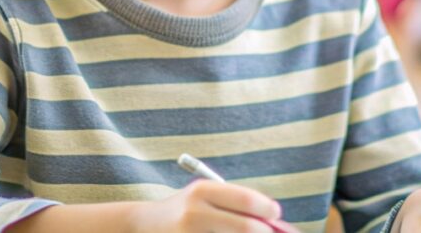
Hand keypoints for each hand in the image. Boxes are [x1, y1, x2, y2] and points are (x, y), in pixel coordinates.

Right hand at [129, 180, 287, 232]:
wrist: (144, 226)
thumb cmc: (185, 211)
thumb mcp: (204, 198)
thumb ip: (235, 205)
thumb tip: (273, 219)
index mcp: (202, 190)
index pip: (245, 199)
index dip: (266, 208)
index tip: (276, 213)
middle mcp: (195, 211)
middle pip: (245, 227)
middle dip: (263, 232)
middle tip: (267, 232)